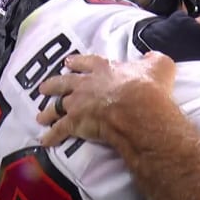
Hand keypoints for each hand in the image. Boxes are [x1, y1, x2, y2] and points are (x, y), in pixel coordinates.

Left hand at [36, 52, 176, 145]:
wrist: (138, 108)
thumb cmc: (149, 87)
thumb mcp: (159, 65)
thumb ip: (153, 60)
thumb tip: (151, 58)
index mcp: (105, 68)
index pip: (88, 62)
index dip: (78, 62)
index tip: (68, 62)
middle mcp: (87, 84)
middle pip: (65, 82)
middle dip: (54, 84)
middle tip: (44, 87)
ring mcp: (78, 103)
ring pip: (58, 106)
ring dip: (49, 111)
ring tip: (41, 115)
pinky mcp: (75, 123)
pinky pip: (60, 130)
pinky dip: (52, 136)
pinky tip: (45, 140)